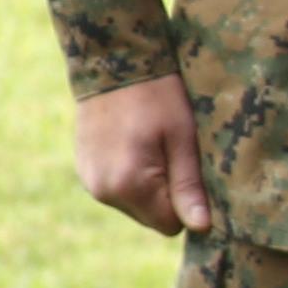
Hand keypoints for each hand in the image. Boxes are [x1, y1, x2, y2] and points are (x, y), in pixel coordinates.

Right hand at [73, 74, 212, 235]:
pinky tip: (135, 144)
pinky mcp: (84, 171)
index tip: (191, 170)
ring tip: (153, 145)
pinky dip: (131, 175)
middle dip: (168, 196)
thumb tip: (202, 228)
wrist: (113, 59)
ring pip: (136, 205)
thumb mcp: (183, 137)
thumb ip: (189, 186)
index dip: (188, 203)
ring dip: (149, 186)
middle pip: (152, 218)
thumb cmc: (157, 95)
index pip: (171, 225)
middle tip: (173, 153)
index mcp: (129, 186)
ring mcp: (90, 182)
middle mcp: (103, 192)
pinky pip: (118, 189)